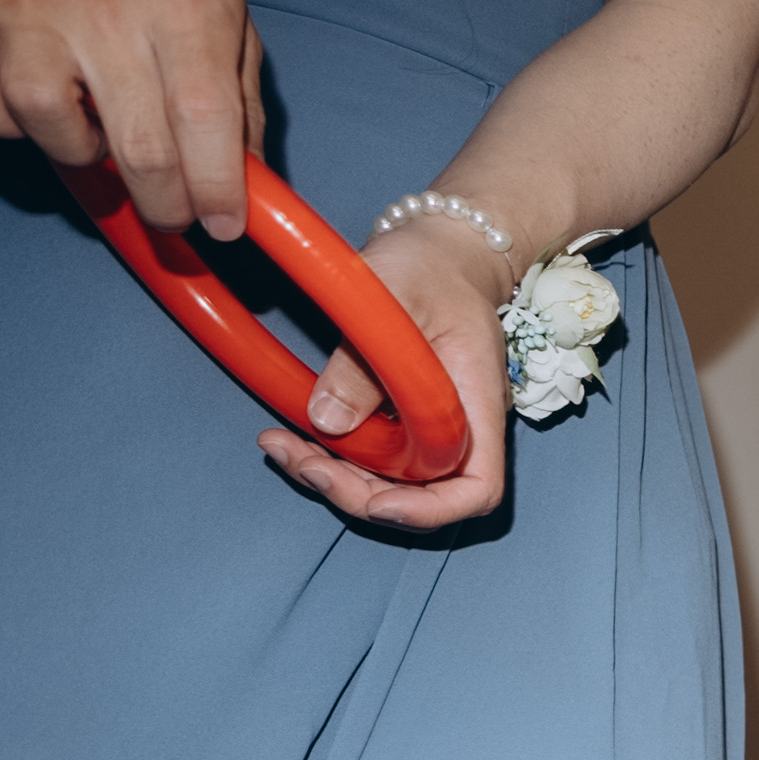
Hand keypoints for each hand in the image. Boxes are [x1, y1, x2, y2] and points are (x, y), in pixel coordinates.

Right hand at [0, 0, 271, 241]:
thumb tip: (250, 183)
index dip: (216, 189)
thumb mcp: (221, 0)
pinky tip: (38, 98)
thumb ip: (237, 94)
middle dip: (162, 203)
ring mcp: (22, 5)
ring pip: (47, 126)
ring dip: (79, 151)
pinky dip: (7, 120)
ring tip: (99, 129)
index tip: (223, 225)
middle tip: (170, 212)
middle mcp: (101, 2)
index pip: (204, 119)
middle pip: (136, 144)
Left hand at [262, 212, 515, 529]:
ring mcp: (430, 425)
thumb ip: (359, 362)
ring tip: (282, 449)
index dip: (430, 509)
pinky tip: (292, 438)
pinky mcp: (403, 418)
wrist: (441, 250)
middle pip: (423, 495)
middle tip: (301, 464)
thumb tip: (325, 422)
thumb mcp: (389, 296)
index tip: (376, 503)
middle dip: (359, 496)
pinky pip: (372, 456)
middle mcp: (460, 426)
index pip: (475, 487)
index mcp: (476, 402)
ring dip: (336, 479)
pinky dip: (331, 456)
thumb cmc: (429, 264)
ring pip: (391, 483)